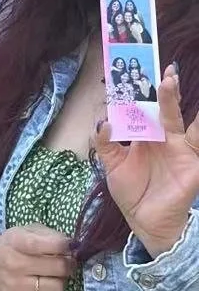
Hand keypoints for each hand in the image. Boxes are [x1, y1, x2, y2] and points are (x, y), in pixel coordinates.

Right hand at [0, 226, 75, 290]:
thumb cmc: (8, 248)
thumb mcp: (22, 232)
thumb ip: (47, 234)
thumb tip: (71, 245)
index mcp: (17, 242)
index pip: (54, 244)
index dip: (66, 246)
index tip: (67, 246)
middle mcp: (15, 264)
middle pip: (60, 267)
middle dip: (68, 264)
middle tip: (64, 263)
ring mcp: (15, 286)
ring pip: (58, 287)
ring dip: (60, 282)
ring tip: (52, 277)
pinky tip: (42, 289)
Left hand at [95, 64, 198, 258]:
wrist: (147, 222)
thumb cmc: (133, 194)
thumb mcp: (112, 167)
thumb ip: (106, 144)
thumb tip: (102, 121)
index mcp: (143, 136)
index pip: (141, 109)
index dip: (137, 92)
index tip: (131, 70)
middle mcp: (161, 136)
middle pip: (160, 106)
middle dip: (158, 87)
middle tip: (155, 68)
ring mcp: (177, 145)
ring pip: (176, 116)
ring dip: (172, 99)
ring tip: (169, 80)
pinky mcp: (191, 158)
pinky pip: (198, 138)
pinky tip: (198, 115)